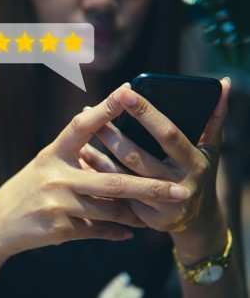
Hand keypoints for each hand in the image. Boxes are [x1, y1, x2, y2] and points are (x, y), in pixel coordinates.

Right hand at [0, 84, 189, 260]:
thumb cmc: (26, 189)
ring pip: (109, 210)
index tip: (128, 90)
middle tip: (180, 190)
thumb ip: (75, 157)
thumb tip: (110, 149)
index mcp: (53, 154)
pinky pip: (96, 230)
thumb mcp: (45, 166)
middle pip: (111, 181)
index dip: (105, 109)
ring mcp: (57, 204)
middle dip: (150, 188)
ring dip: (135, 214)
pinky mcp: (59, 228)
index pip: (81, 126)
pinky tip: (128, 233)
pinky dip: (115, 232)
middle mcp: (56, 176)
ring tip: (155, 216)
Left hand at [80, 79, 230, 259]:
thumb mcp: (210, 149)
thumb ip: (213, 118)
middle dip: (111, 133)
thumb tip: (224, 84)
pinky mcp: (143, 217)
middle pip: (136, 156)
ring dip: (98, 153)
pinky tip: (83, 155)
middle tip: (89, 111)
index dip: (146, 113)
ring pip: (121, 176)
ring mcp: (158, 204)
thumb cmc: (200, 175)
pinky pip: (115, 193)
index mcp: (193, 162)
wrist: (197, 220)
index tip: (124, 92)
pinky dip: (99, 172)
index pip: (167, 134)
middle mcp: (177, 184)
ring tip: (81, 132)